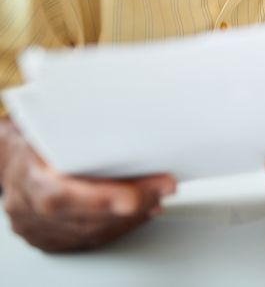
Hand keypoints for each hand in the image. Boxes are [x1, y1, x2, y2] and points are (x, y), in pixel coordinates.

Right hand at [2, 133, 175, 251]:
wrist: (8, 156)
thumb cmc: (33, 133)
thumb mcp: (48, 119)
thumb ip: (81, 123)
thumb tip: (127, 108)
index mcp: (30, 174)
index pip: (64, 195)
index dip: (104, 198)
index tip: (136, 195)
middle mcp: (30, 206)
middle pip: (88, 217)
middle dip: (134, 202)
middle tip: (165, 186)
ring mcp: (37, 226)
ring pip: (93, 232)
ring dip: (132, 217)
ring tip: (159, 196)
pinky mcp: (48, 237)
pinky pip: (89, 240)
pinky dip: (119, 226)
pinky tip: (141, 213)